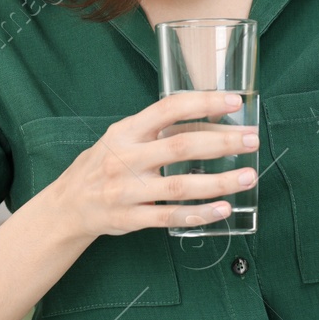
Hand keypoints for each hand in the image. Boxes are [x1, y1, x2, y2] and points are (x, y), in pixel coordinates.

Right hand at [43, 90, 258, 239]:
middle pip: (180, 146)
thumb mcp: (123, 137)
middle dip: (222, 142)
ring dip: (219, 182)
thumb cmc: (103, 165)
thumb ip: (160, 128)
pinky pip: (170, 217)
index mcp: (126, 131)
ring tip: (248, 176)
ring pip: (180, 186)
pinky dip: (199, 214)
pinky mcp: (130, 218)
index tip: (234, 101)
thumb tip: (213, 117)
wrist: (66, 206)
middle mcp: (126, 158)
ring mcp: (127, 190)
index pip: (168, 109)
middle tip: (252, 140)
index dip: (203, 103)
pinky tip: (223, 210)